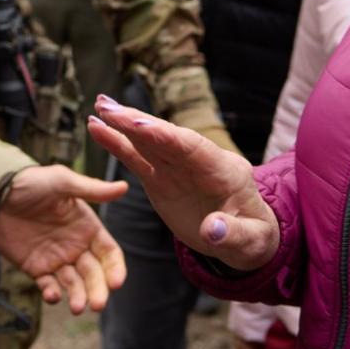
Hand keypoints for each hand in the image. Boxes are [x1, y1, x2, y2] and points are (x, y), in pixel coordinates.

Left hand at [0, 165, 127, 313]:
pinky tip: (52, 295)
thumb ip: (92, 190)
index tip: (116, 283)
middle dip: (98, 290)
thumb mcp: (62, 181)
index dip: (115, 268)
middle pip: (94, 274)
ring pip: (74, 284)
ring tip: (77, 307)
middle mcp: (76, 246)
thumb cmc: (30, 182)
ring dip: (78, 296)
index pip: (109, 253)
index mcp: (87, 227)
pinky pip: (48, 285)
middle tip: (98, 304)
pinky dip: (52, 293)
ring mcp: (56, 258)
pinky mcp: (36, 268)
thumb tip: (125, 187)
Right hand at [87, 95, 278, 271]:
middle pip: (166, 137)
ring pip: (148, 142)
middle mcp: (198, 161)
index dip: (166, 135)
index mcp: (223, 170)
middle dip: (137, 122)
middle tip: (108, 107)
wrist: (243, 238)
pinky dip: (118, 144)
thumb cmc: (251, 238)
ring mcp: (178, 168)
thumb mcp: (250, 241)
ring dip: (123, 125)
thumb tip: (210, 230)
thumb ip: (232, 234)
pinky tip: (98, 129)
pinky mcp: (161, 178)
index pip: (191, 147)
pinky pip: (137, 159)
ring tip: (99, 107)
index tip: (139, 125)